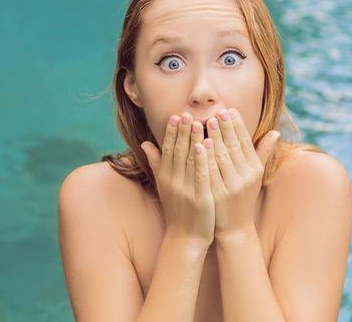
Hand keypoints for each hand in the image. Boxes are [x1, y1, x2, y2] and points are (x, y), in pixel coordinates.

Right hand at [140, 112, 214, 245]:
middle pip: (177, 151)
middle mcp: (173, 181)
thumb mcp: (164, 186)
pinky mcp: (199, 198)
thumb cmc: (178, 210)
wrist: (185, 238)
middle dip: (182, 131)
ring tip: (197, 122)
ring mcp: (185, 189)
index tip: (176, 115)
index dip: (172, 132)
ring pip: (189, 160)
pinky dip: (202, 159)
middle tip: (186, 113)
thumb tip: (146, 143)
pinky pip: (200, 175)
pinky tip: (206, 145)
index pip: (168, 150)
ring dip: (192, 139)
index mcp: (165, 177)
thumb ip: (156, 163)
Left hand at [204, 108, 280, 236]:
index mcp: (254, 169)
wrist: (234, 228)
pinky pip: (210, 171)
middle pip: (234, 147)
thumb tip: (275, 131)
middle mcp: (245, 177)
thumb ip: (263, 153)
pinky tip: (200, 144)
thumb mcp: (255, 176)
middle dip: (225, 127)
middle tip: (217, 111)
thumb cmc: (243, 198)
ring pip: (222, 156)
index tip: (230, 110)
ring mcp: (231, 186)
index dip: (238, 125)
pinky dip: (205, 157)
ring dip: (214, 137)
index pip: (245, 142)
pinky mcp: (217, 194)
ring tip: (205, 121)